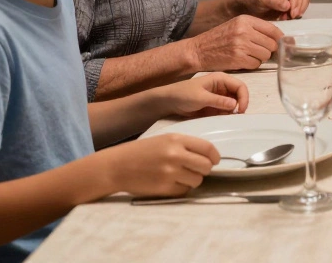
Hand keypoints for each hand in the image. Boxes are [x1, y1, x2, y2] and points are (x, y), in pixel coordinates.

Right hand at [100, 134, 219, 197]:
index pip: (207, 148)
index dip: (215, 156)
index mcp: (176, 139)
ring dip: (193, 180)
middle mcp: (175, 155)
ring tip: (181, 176)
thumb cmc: (141, 152)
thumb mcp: (164, 140)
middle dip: (205, 169)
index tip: (215, 160)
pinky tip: (171, 183)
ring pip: (197, 180)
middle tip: (197, 170)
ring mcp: (170, 172)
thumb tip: (208, 157)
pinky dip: (182, 188)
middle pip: (206, 166)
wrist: (116, 166)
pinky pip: (184, 191)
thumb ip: (185, 146)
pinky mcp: (164, 188)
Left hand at [159, 73, 248, 118]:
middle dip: (240, 105)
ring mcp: (220, 96)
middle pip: (239, 95)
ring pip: (234, 104)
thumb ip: (218, 101)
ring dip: (234, 111)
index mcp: (221, 79)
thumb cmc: (184, 95)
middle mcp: (223, 87)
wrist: (169, 102)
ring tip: (229, 119)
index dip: (244, 97)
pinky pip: (226, 110)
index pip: (240, 86)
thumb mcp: (201, 98)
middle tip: (237, 116)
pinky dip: (227, 115)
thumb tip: (235, 105)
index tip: (241, 110)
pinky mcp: (216, 106)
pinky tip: (224, 120)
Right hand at [188, 15, 282, 70]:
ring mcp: (241, 45)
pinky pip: (256, 64)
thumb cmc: (218, 39)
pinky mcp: (238, 59)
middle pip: (271, 44)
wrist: (198, 51)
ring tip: (248, 55)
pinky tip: (243, 61)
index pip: (273, 29)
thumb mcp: (236, 25)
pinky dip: (252, 65)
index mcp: (245, 20)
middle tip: (258, 51)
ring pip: (265, 55)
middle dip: (268, 50)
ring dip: (260, 58)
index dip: (279, 38)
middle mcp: (244, 31)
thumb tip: (279, 37)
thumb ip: (255, 29)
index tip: (281, 43)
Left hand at [240, 0, 309, 20]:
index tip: (292, 13)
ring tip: (289, 17)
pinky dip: (299, 12)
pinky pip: (303, 5)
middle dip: (298, 6)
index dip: (295, 0)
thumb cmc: (256, 0)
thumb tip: (288, 6)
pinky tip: (289, 17)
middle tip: (290, 17)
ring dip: (300, 9)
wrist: (253, 8)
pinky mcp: (296, 1)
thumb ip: (275, 1)